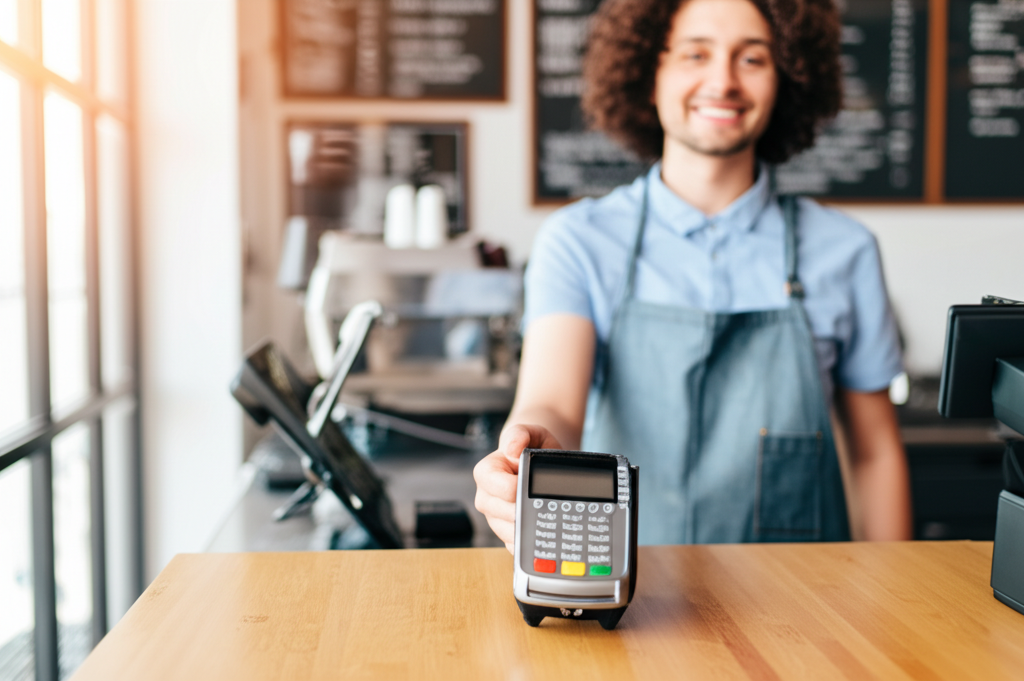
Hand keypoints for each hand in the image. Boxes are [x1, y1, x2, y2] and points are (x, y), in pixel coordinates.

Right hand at [473, 424, 562, 552]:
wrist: (538, 462)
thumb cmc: (531, 447)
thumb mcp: (529, 432)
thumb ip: (520, 434)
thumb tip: (513, 449)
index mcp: (486, 473)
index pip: (497, 486)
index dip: (514, 488)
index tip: (531, 485)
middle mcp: (486, 497)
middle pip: (500, 513)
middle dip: (522, 512)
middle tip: (542, 508)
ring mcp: (496, 517)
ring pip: (507, 532)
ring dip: (526, 530)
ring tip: (545, 522)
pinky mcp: (507, 532)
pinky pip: (514, 545)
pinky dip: (528, 544)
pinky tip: (542, 537)